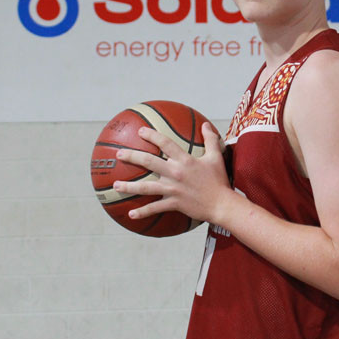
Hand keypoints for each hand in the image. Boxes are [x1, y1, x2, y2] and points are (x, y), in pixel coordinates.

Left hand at [113, 122, 234, 224]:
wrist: (222, 204)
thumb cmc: (219, 180)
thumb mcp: (216, 157)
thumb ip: (210, 140)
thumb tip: (206, 125)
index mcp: (185, 160)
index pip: (165, 143)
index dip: (152, 135)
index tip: (141, 131)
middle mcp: (175, 173)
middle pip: (149, 162)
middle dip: (132, 156)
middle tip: (119, 154)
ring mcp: (173, 189)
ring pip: (146, 187)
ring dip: (129, 186)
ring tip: (116, 185)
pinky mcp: (173, 203)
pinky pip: (155, 208)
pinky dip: (143, 212)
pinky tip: (131, 214)